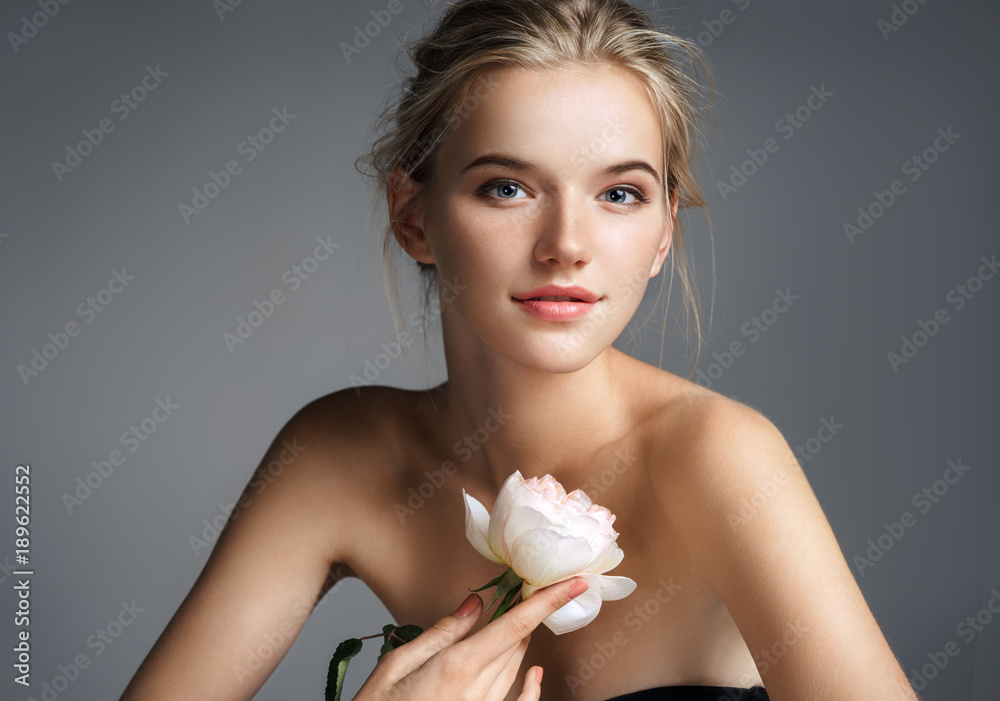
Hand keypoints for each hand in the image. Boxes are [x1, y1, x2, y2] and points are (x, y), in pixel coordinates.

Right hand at [353, 576, 588, 700]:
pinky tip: (535, 673)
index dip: (548, 601)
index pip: (516, 625)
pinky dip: (530, 687)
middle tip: (524, 590)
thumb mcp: (396, 664)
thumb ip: (441, 633)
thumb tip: (474, 604)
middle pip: (517, 642)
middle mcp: (477, 689)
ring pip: (515, 667)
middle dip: (525, 615)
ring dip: (519, 642)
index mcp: (457, 666)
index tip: (576, 583)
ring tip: (515, 620)